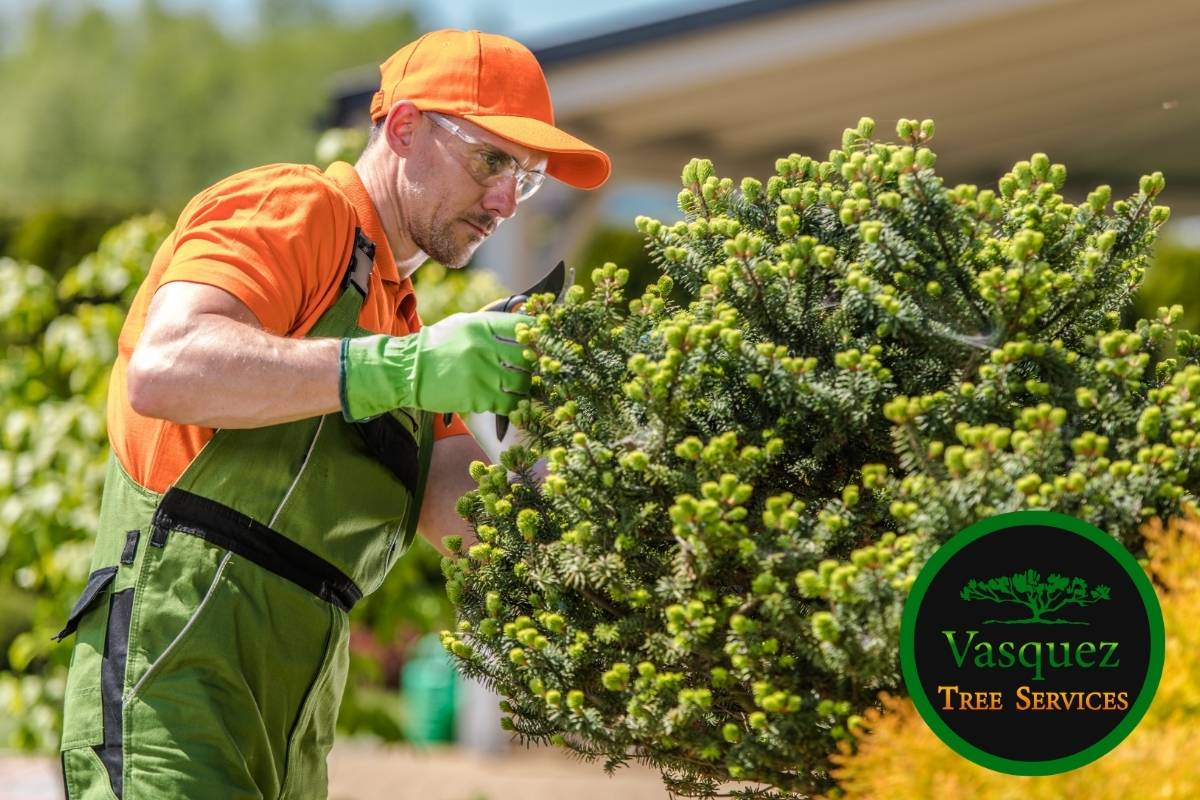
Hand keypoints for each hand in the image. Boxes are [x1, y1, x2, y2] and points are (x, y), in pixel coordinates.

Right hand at [340, 311, 530, 420]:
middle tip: (533, 368)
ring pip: (522, 383)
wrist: (408, 370)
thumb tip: (523, 326)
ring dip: (525, 387)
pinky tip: (510, 402)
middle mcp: (483, 348)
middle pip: (527, 356)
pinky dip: (513, 405)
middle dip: (535, 364)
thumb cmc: (438, 346)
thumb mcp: (463, 324)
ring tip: (519, 386)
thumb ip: (492, 325)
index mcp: (481, 326)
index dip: (537, 334)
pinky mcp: (477, 397)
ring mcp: (481, 374)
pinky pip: (508, 403)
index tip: (542, 341)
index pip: (523, 326)